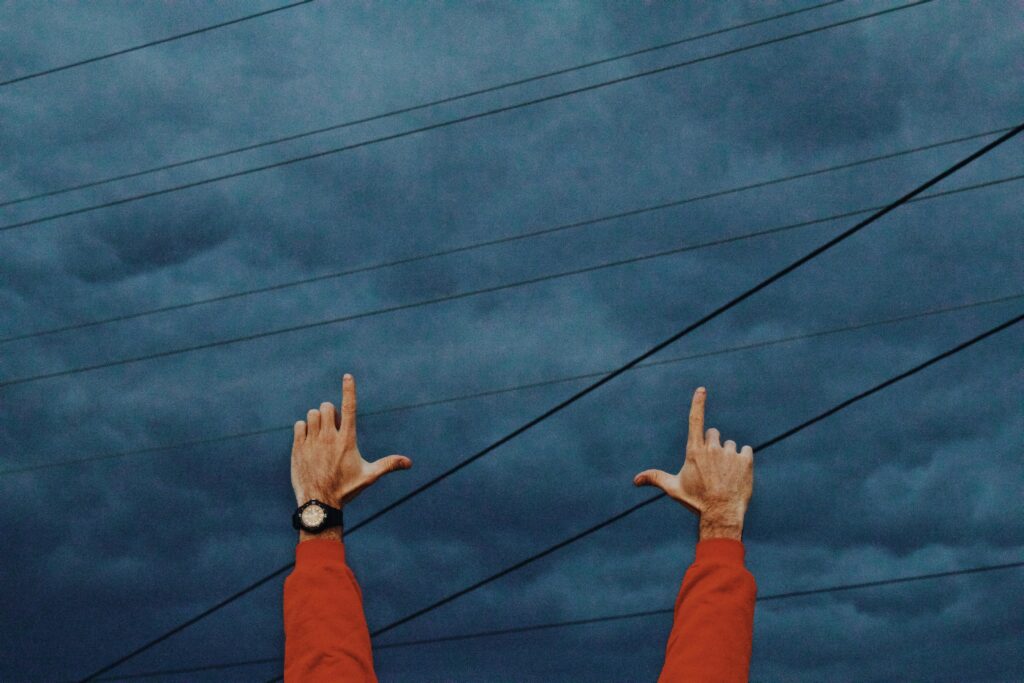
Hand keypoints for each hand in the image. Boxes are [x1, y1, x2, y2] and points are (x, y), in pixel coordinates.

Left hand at [291, 373, 411, 509]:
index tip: (347, 376)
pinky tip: (309, 440)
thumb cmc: (346, 490)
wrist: (319, 504)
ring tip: (321, 434)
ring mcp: (312, 442)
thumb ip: (389, 465)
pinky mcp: (298, 448)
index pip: (349, 408)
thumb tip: (409, 463)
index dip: (349, 390)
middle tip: (332, 427)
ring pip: (312, 414)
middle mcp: (329, 438)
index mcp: (347, 440)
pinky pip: (299, 425)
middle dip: (330, 411)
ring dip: (317, 419)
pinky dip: (304, 428)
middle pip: (326, 407)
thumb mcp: (369, 476)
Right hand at [633, 386, 752, 540]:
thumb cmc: (696, 501)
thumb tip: (635, 480)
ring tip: (725, 475)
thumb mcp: (673, 489)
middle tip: (712, 467)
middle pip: (714, 434)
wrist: (721, 514)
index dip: (698, 403)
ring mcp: (729, 453)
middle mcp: (712, 448)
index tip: (701, 389)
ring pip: (730, 445)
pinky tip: (737, 475)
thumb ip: (655, 478)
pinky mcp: (746, 460)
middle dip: (713, 445)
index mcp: (694, 451)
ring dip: (728, 456)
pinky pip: (745, 451)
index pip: (695, 420)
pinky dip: (742, 460)